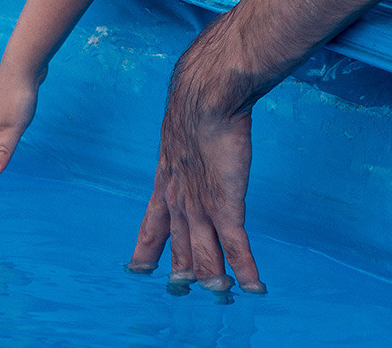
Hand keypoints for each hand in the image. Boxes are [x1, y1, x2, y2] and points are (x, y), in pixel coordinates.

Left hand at [127, 58, 265, 294]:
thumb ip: (188, 140)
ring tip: (220, 295)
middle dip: (182, 273)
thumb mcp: (182, 127)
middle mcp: (179, 201)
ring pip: (207, 256)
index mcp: (166, 181)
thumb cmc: (197, 101)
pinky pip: (236, 247)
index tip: (137, 270)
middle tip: (181, 292)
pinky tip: (254, 287)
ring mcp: (201, 207)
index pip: (151, 226)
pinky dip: (246, 270)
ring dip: (215, 278)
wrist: (204, 95)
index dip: (145, 251)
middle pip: (180, 249)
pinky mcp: (225, 206)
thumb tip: (197, 124)